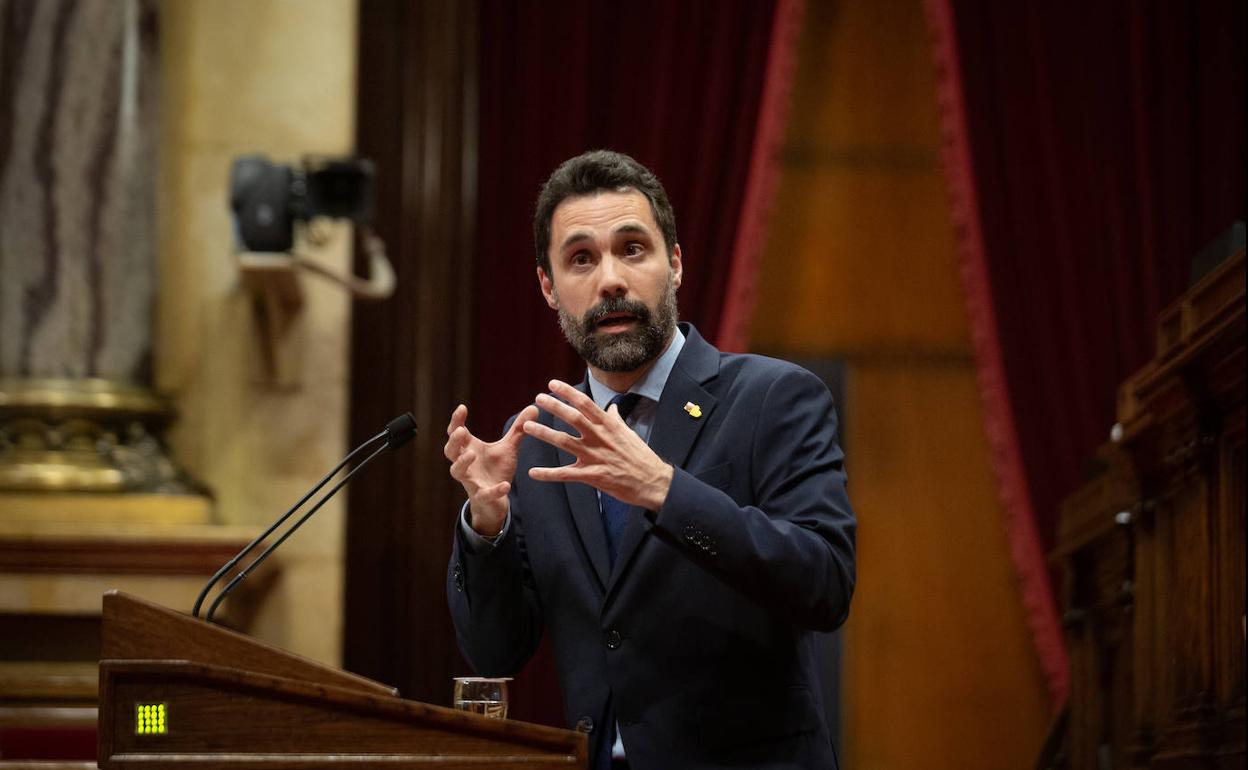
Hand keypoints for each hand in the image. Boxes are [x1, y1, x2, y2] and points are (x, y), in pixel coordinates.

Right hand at [444, 403, 537, 536]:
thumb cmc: (496, 470)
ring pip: (457, 471)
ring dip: (462, 463)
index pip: (456, 433)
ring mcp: (471, 481)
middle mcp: (465, 464)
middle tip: (461, 430)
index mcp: (469, 449)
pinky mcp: (482, 497)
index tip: (462, 407)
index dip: (456, 421)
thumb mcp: (508, 448)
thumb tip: (534, 407)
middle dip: (454, 440)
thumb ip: (518, 429)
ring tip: (472, 454)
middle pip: (450, 451)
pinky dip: (494, 490)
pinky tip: (506, 486)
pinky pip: (484, 494)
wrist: (496, 500)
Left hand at [523, 380, 673, 510]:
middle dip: (553, 406)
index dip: (567, 392)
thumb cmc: (642, 457)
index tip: (552, 384)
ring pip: (564, 442)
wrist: (653, 482)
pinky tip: (533, 473)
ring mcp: (595, 456)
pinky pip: (566, 474)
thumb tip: (612, 407)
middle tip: (537, 398)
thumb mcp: (630, 433)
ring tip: (527, 426)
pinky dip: (548, 474)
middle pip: (572, 418)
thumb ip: (616, 420)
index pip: (585, 403)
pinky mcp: (593, 475)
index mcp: (608, 425)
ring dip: (544, 433)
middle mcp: (600, 438)